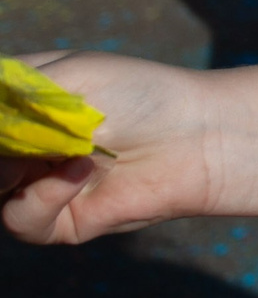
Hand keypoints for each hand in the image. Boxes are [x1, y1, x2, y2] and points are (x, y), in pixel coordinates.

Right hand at [3, 52, 216, 244]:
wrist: (198, 136)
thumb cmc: (140, 94)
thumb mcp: (68, 76)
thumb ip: (10, 94)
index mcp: (20, 105)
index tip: (2, 115)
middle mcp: (22, 146)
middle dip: (2, 145)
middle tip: (28, 135)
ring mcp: (37, 184)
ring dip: (15, 167)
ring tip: (66, 148)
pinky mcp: (59, 221)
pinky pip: (20, 218)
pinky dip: (43, 195)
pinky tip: (82, 171)